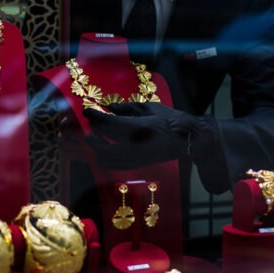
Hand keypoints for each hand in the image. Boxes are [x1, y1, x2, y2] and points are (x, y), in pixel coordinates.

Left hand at [83, 102, 204, 168]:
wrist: (187, 140)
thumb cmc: (171, 120)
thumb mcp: (150, 108)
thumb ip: (128, 108)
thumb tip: (110, 107)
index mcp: (139, 127)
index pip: (109, 123)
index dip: (94, 117)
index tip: (86, 111)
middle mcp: (135, 145)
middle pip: (102, 145)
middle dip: (91, 136)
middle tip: (87, 127)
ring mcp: (136, 158)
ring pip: (106, 159)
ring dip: (96, 149)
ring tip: (94, 138)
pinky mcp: (137, 164)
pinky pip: (114, 165)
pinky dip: (104, 158)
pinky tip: (103, 149)